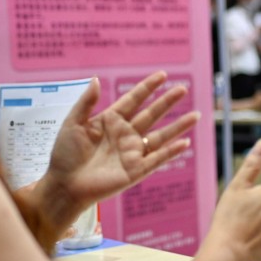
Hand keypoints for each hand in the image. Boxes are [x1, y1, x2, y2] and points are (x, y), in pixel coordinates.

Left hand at [45, 72, 198, 214]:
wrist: (64, 185)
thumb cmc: (65, 155)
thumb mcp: (72, 123)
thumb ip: (86, 102)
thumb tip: (98, 79)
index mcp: (110, 121)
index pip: (133, 100)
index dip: (147, 88)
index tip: (162, 75)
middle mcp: (125, 135)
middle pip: (151, 114)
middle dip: (167, 102)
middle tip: (182, 88)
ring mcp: (132, 152)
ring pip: (160, 136)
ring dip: (178, 126)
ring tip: (196, 115)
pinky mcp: (136, 170)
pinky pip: (157, 159)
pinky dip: (171, 152)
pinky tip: (184, 143)